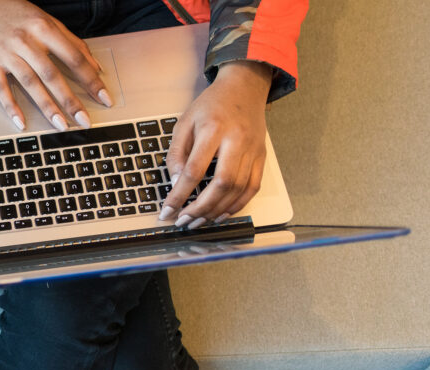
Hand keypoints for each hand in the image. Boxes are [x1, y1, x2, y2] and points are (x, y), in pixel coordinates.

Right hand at [0, 0, 110, 130]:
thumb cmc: (16, 13)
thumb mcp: (47, 21)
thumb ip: (72, 42)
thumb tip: (95, 66)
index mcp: (44, 28)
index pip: (73, 57)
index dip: (91, 79)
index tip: (103, 97)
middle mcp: (26, 40)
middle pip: (52, 74)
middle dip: (70, 99)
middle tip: (84, 120)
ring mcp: (6, 52)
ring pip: (30, 83)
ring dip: (46, 106)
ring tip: (60, 125)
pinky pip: (1, 87)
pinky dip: (11, 105)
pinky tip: (21, 121)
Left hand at [161, 61, 272, 227]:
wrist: (244, 87)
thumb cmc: (211, 105)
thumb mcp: (184, 123)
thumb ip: (177, 153)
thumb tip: (176, 183)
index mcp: (213, 129)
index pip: (195, 170)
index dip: (180, 195)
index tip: (168, 211)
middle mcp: (236, 140)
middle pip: (222, 184)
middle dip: (201, 208)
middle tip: (184, 221)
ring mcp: (252, 149)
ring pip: (238, 189)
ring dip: (217, 211)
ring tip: (198, 221)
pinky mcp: (261, 156)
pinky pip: (252, 187)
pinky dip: (237, 205)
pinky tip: (221, 214)